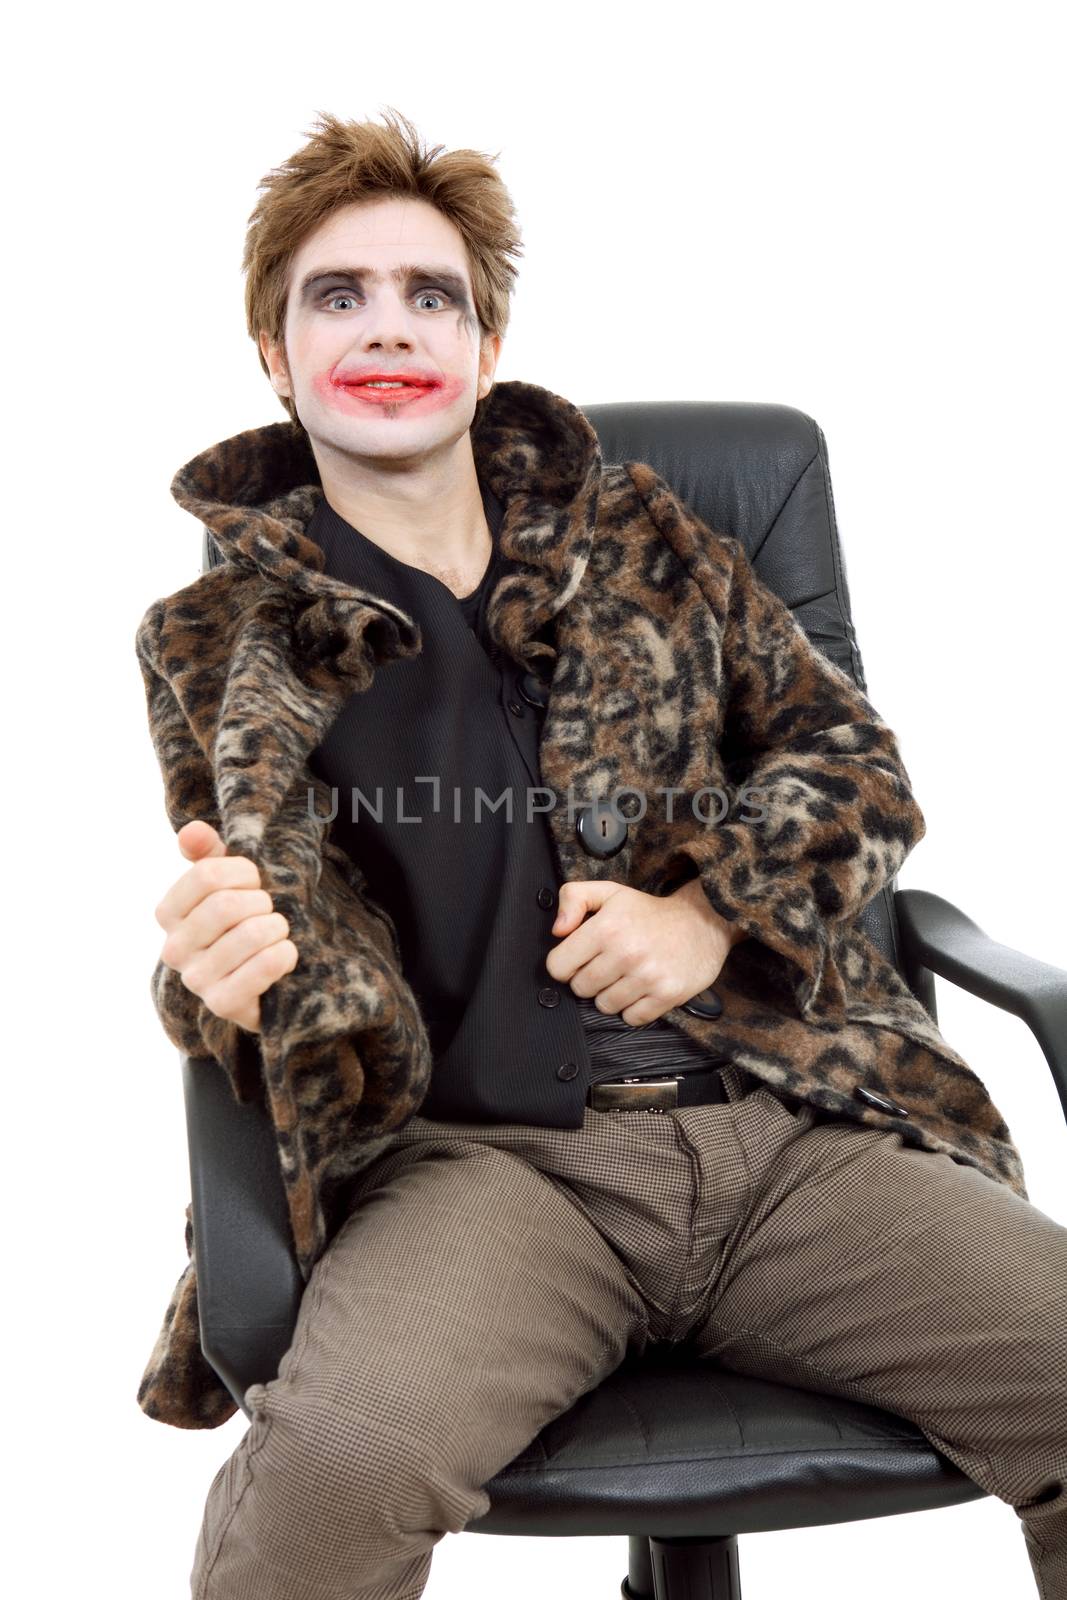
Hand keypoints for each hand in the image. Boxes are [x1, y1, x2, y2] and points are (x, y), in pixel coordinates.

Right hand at [154, 820, 298, 1033]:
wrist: (264, 978)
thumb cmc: (243, 920)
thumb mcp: (228, 882)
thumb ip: (208, 852)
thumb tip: (192, 830)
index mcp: (168, 912)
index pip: (206, 874)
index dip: (244, 873)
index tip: (254, 883)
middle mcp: (173, 948)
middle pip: (227, 905)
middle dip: (262, 902)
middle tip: (269, 911)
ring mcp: (195, 979)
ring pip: (249, 935)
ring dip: (277, 928)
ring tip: (277, 933)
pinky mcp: (222, 1004)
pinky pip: (262, 968)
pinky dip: (284, 955)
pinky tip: (284, 955)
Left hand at [544, 877, 744, 1027]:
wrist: (702, 921)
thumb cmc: (650, 911)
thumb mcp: (609, 892)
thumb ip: (573, 899)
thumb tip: (557, 931)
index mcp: (606, 928)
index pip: (558, 966)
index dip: (565, 963)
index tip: (580, 958)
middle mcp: (625, 953)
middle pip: (580, 989)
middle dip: (588, 979)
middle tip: (607, 965)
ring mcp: (647, 977)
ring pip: (604, 1006)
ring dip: (611, 995)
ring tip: (626, 976)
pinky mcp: (667, 995)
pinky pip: (631, 1018)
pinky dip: (633, 1008)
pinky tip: (641, 988)